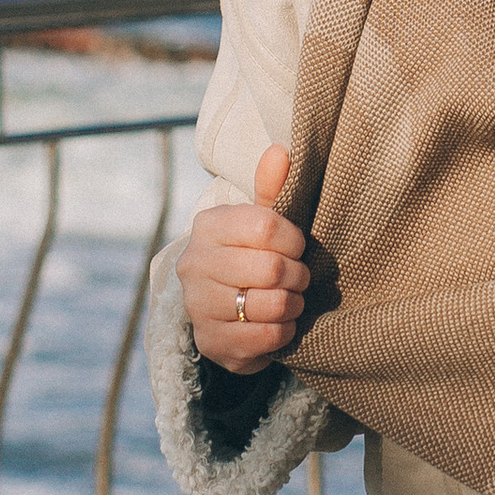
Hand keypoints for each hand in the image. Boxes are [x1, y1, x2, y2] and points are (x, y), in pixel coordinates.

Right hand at [180, 144, 307, 373]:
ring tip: (291, 299)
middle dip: (298, 275)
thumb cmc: (249, 254)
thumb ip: (271, 188)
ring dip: (294, 304)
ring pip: (272, 305)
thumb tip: (280, 151)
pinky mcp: (211, 342)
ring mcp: (198, 307)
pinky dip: (285, 330)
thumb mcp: (259, 220)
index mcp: (208, 226)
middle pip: (272, 269)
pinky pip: (268, 337)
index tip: (296, 247)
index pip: (266, 226)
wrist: (221, 307)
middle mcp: (194, 265)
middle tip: (299, 277)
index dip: (294, 240)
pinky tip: (279, 322)